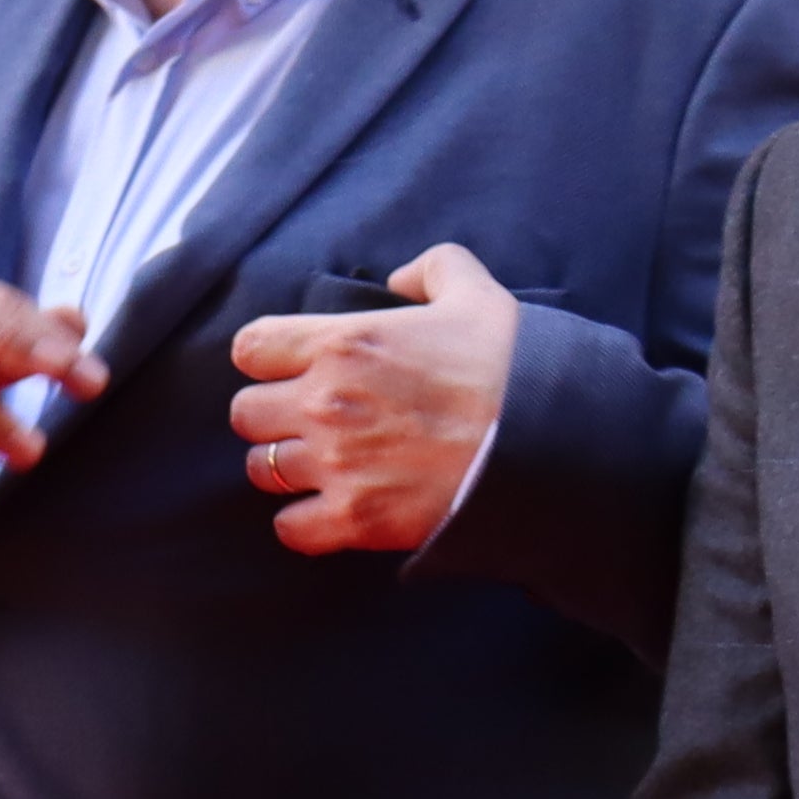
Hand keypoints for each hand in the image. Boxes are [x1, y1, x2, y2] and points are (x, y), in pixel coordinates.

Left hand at [226, 243, 519, 553]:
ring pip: (262, 469)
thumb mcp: (476, 294)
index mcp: (343, 343)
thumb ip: (431, 269)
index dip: (267, 358)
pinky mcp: (356, 519)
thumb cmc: (513, 367)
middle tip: (308, 420)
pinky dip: (304, 523)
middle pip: (246, 413)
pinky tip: (330, 512)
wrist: (553, 443)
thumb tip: (399, 280)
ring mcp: (337, 464)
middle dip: (272, 415)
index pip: (251, 347)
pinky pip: (291, 528)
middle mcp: (325, 403)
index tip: (289, 368)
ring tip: (321, 465)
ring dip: (285, 467)